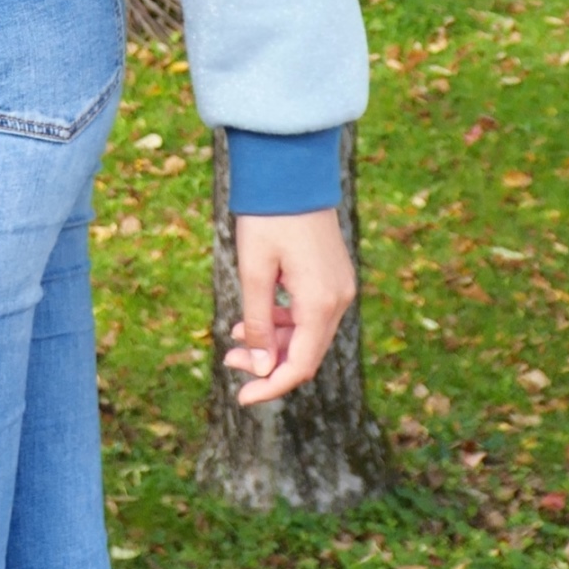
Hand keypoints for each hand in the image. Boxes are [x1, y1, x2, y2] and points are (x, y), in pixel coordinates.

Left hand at [224, 207, 355, 405]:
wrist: (292, 171)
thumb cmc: (269, 217)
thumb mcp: (254, 271)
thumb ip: (257, 322)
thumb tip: (261, 367)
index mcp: (320, 302)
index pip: (300, 365)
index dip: (271, 386)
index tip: (241, 397)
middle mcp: (338, 298)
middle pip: (305, 352)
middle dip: (267, 362)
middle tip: (229, 358)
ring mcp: (339, 286)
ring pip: (307, 333)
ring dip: (273, 340)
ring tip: (234, 335)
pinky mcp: (333, 275)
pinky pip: (311, 312)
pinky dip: (284, 320)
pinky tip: (254, 316)